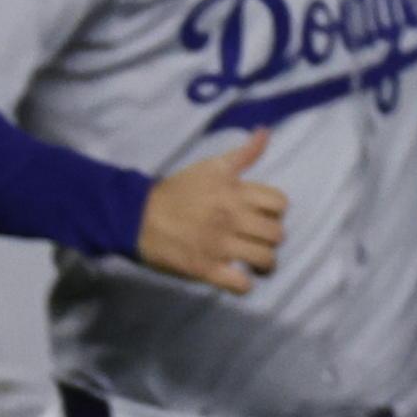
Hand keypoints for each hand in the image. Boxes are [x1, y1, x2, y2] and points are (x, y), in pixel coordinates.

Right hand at [141, 133, 285, 294]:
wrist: (136, 217)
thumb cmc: (177, 191)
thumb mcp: (210, 167)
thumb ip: (243, 153)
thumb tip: (266, 131)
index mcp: (234, 192)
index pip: (279, 203)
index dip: (275, 210)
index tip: (263, 214)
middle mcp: (231, 218)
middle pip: (277, 234)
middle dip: (271, 237)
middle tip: (258, 239)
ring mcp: (219, 246)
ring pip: (265, 259)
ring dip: (264, 263)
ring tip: (255, 262)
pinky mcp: (205, 269)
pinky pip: (240, 285)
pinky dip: (243, 285)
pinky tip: (237, 277)